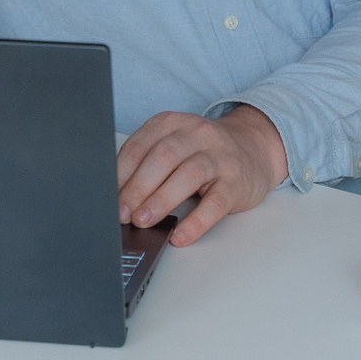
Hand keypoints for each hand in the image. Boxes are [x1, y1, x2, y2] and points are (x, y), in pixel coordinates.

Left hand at [115, 105, 288, 245]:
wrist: (253, 149)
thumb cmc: (203, 152)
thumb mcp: (174, 146)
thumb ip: (148, 163)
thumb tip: (116, 198)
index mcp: (172, 123)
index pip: (140, 145)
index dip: (121, 173)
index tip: (107, 197)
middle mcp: (196, 134)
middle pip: (163, 157)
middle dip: (138, 187)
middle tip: (123, 213)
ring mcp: (219, 156)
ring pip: (188, 175)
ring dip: (161, 200)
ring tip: (144, 221)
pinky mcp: (236, 181)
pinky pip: (216, 202)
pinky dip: (196, 221)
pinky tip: (180, 235)